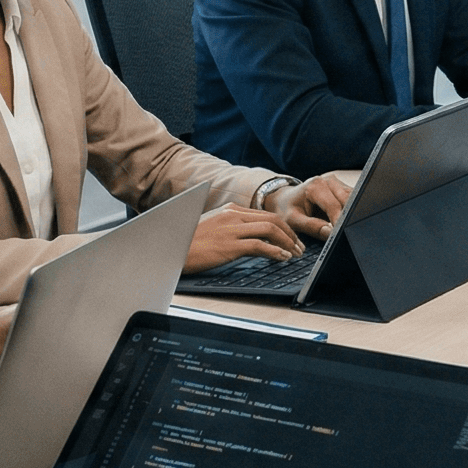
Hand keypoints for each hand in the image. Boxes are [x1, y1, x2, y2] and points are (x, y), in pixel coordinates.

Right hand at [186, 204, 305, 271]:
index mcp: (229, 210)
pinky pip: (260, 245)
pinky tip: (282, 258)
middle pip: (272, 219)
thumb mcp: (210, 228)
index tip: (291, 238)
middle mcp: (232, 215)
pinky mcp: (229, 245)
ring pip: (270, 229)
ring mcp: (231, 229)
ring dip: (288, 242)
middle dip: (290, 234)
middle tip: (300, 247)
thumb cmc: (186, 242)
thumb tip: (248, 239)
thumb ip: (229, 228)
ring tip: (295, 254)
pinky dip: (276, 251)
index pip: (265, 214)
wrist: (167, 249)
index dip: (283, 227)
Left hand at [269, 176, 350, 240]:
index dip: (339, 222)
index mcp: (315, 185)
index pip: (334, 206)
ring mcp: (337, 183)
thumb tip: (330, 233)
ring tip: (347, 229)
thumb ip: (311, 226)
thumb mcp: (293, 220)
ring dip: (351, 215)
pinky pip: (353, 200)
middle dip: (348, 218)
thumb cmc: (287, 209)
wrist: (285, 198)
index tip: (341, 236)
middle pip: (348, 201)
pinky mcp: (342, 188)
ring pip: (354, 200)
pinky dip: (351, 212)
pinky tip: (347, 222)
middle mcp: (328, 180)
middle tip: (347, 234)